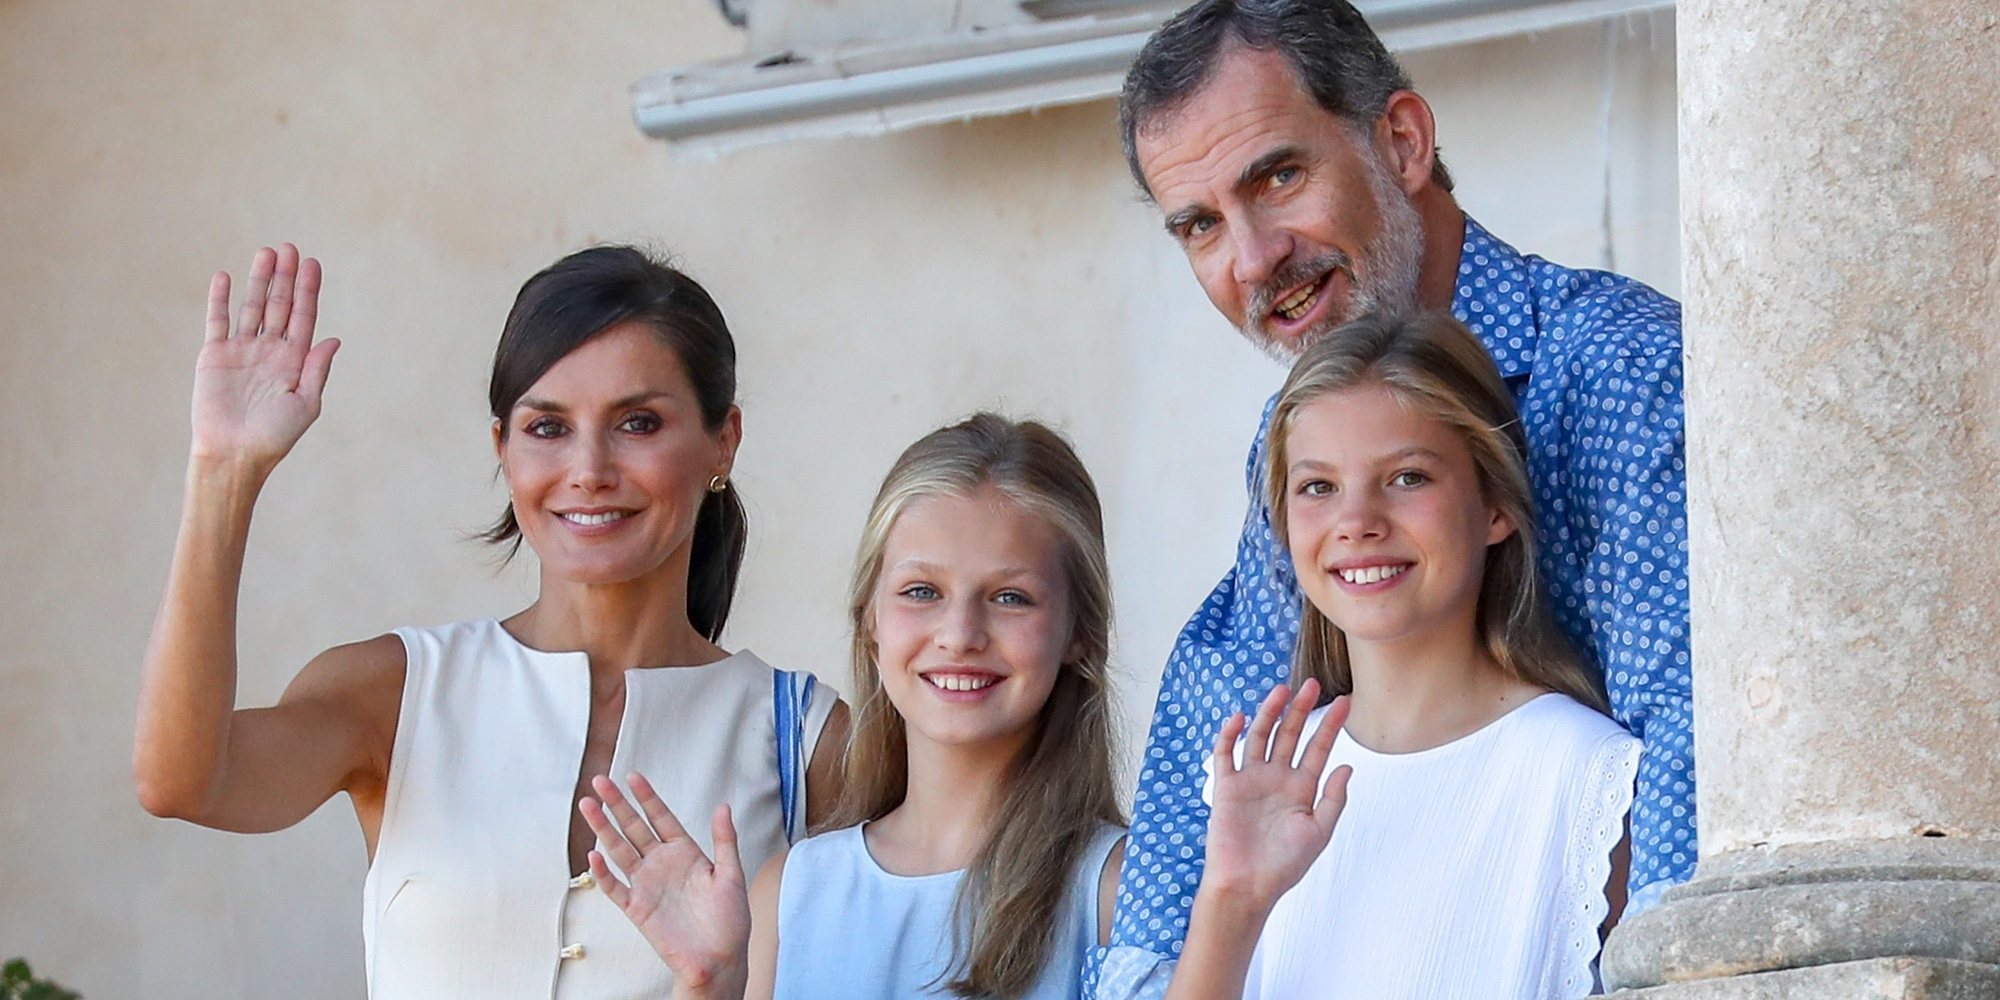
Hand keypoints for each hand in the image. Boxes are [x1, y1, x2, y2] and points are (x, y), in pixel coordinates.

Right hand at [190, 244, 338, 472]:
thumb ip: (317, 369)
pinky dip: (219, 299)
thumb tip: (334, 339)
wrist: (235, 453)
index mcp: (295, 360)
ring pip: (252, 306)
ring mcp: (242, 350)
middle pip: (280, 305)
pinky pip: (218, 321)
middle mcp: (270, 350)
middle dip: (285, 277)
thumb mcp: (306, 403)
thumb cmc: (275, 436)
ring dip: (258, 280)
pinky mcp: (214, 355)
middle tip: (290, 248)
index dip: (308, 290)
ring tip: (266, 253)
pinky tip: (225, 276)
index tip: (313, 264)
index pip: (304, 317)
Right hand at [581, 773, 750, 991]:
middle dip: (617, 805)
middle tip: (600, 781)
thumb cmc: (730, 920)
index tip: (633, 777)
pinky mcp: (637, 908)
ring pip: (619, 851)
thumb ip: (724, 840)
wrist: (719, 958)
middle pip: (634, 828)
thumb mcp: (732, 875)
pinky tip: (593, 855)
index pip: (661, 818)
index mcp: (685, 853)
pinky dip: (602, 873)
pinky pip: (615, 888)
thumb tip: (723, 806)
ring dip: (603, 829)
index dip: (647, 797)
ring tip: (588, 806)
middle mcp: (662, 865)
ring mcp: (647, 885)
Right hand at [1201, 680, 1350, 911]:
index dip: (1331, 725)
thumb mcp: (1319, 832)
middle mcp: (1276, 779)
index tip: (1347, 702)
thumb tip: (1347, 766)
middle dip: (1301, 710)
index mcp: (1301, 789)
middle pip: (1290, 735)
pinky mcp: (1226, 787)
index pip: (1318, 749)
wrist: (1248, 884)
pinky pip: (1225, 755)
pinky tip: (1239, 718)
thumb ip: (1333, 798)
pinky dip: (1229, 735)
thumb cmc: (1284, 865)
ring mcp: (1250, 780)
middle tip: (1313, 684)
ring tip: (1281, 691)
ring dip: (1269, 713)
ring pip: (1260, 737)